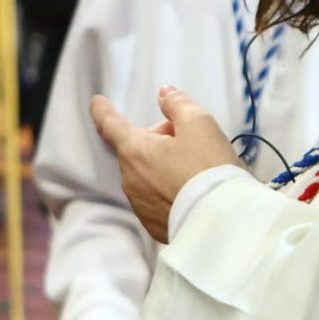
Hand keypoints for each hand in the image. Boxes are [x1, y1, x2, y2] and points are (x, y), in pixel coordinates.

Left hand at [90, 87, 242, 242]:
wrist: (222, 222)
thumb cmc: (209, 169)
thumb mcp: (199, 124)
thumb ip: (178, 104)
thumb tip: (164, 94)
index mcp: (135, 151)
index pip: (110, 124)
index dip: (102, 111)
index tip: (96, 103)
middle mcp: (130, 179)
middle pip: (139, 149)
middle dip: (159, 140)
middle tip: (192, 141)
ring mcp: (140, 205)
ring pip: (148, 175)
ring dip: (165, 166)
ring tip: (197, 171)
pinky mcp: (154, 225)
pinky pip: (157, 199)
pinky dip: (170, 191)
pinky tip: (194, 193)